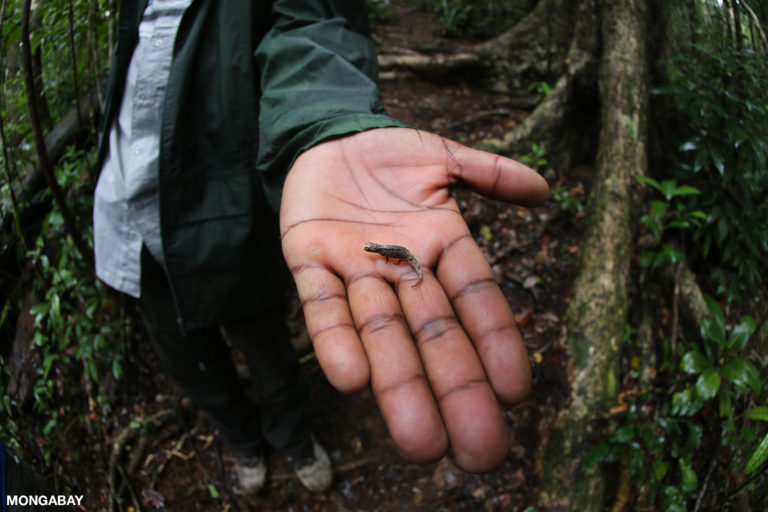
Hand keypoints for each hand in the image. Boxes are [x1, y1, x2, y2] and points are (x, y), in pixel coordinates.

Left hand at [280, 127, 548, 471]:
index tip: (516, 393)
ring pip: (380, 332)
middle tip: (479, 451)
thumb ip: (489, 172)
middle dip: (454, 390)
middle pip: (432, 335)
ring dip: (398, 384)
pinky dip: (333, 340)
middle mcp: (402, 269)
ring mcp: (355, 269)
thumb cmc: (389, 155)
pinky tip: (350, 382)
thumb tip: (546, 190)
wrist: (326, 138)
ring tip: (419, 441)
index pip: (475, 301)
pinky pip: (320, 306)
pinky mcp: (308, 261)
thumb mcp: (442, 157)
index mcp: (441, 246)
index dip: (496, 343)